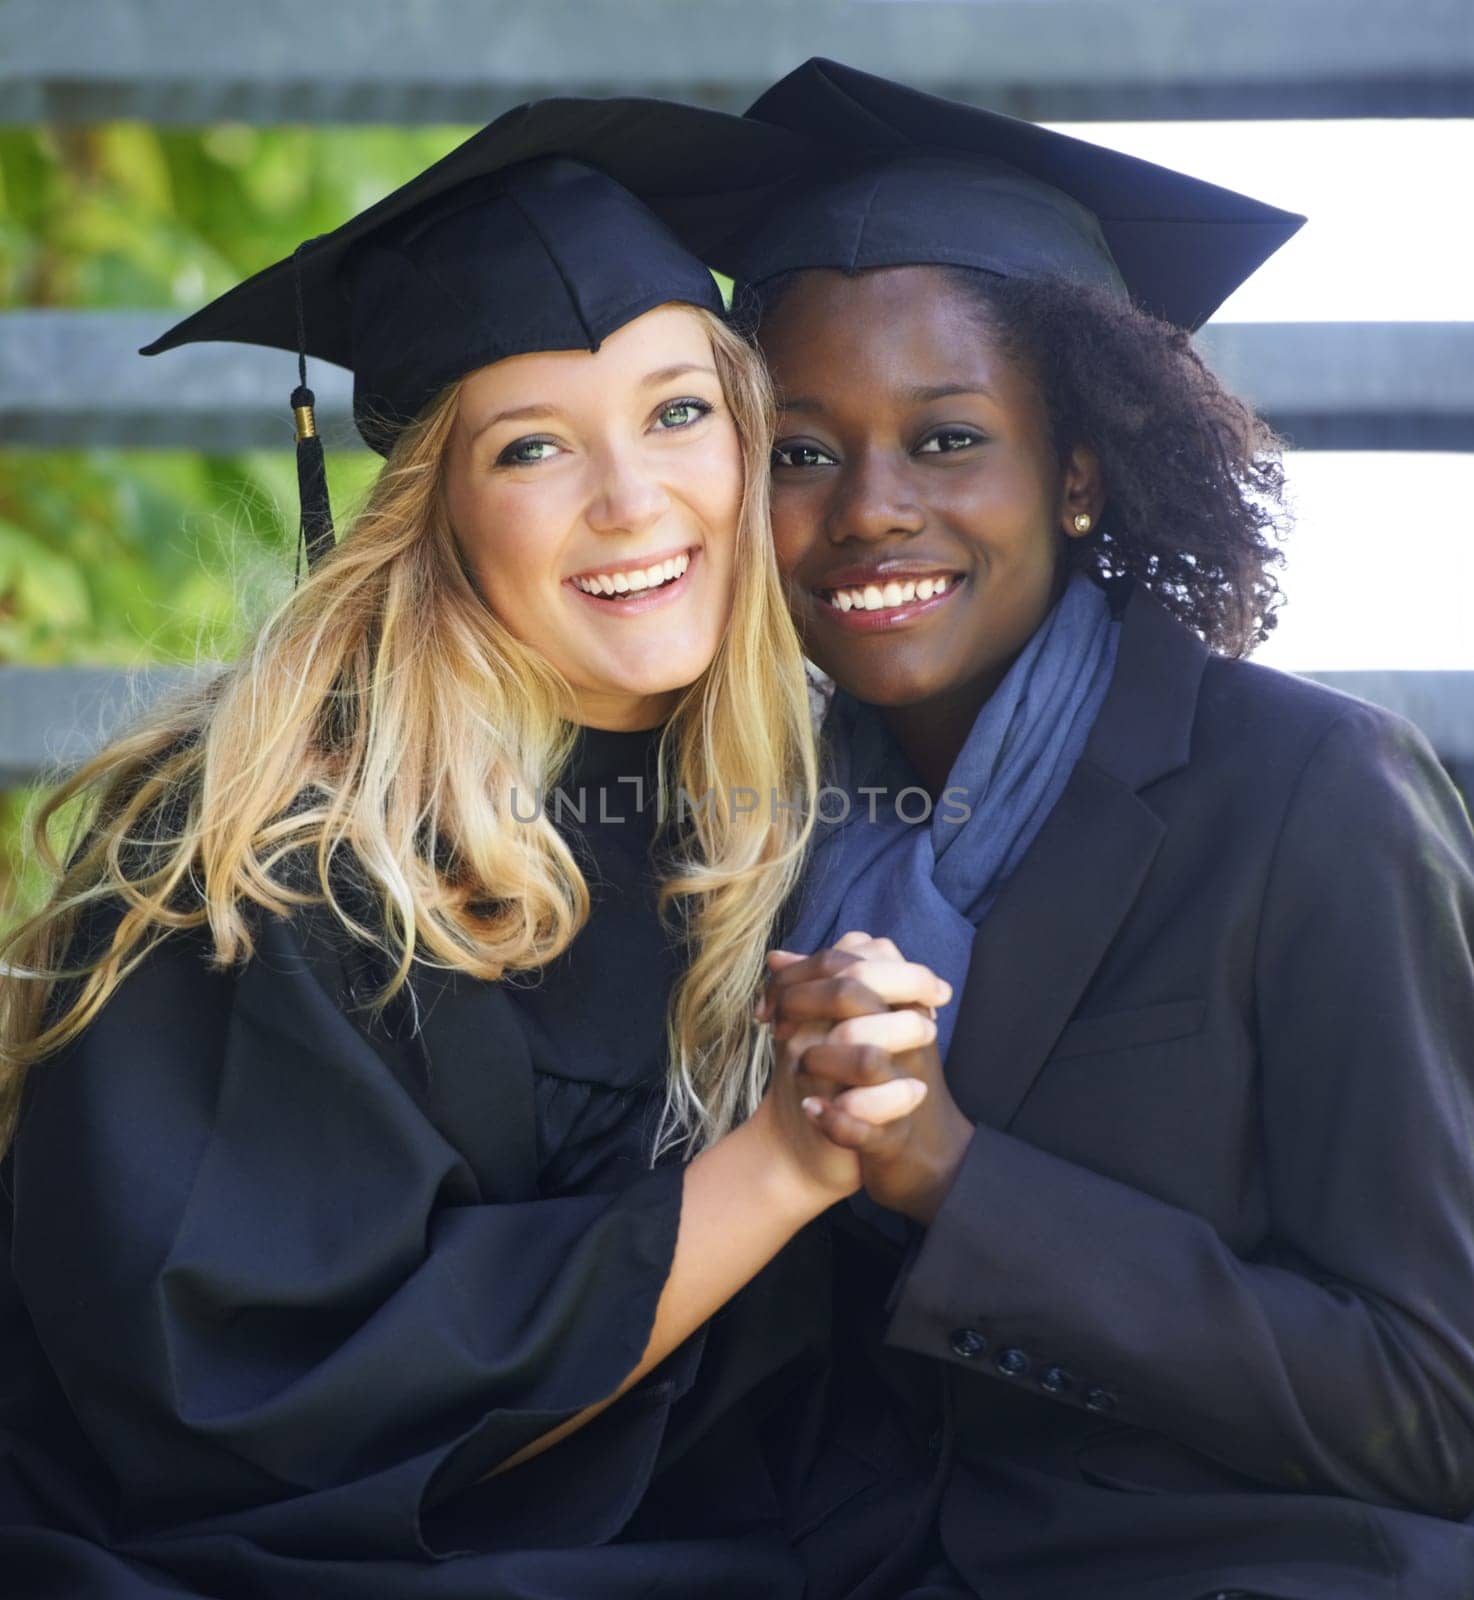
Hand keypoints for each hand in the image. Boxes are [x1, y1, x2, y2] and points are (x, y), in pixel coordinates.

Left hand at [771, 932, 974, 1224]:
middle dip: (803, 1003)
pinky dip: (834, 1119)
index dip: (801, 973)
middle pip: (854, 994)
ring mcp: (907, 1088)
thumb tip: (777, 957)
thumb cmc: (867, 1081)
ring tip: (801, 1067)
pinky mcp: (896, 1138)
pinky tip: (813, 1111)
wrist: (910, 1156)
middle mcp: (910, 1039)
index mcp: (901, 1004)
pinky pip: (867, 1126)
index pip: (852, 959)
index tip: (775, 1001)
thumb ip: (818, 989)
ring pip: (867, 1058)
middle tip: (781, 1029)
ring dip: (821, 1059)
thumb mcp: (844, 1027)